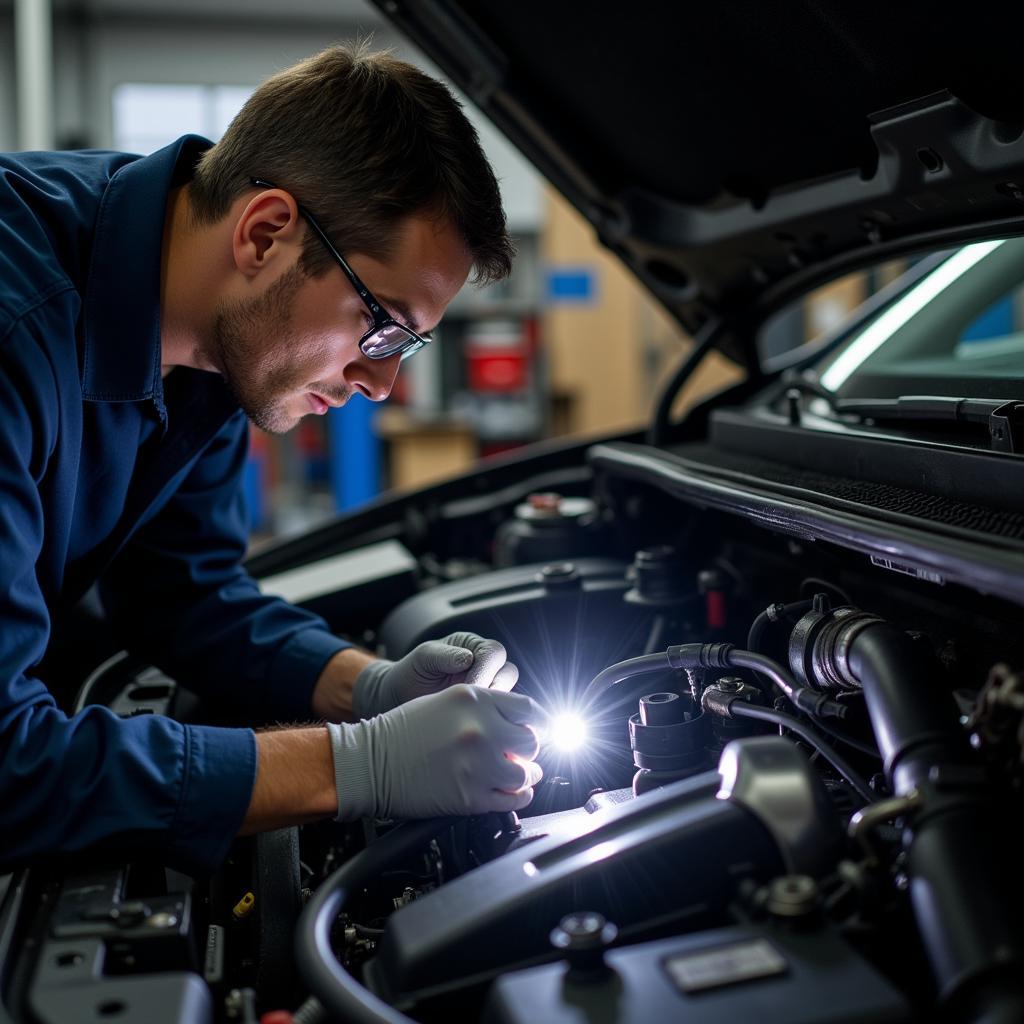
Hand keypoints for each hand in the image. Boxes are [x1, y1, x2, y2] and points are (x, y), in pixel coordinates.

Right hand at [327, 685, 544, 818]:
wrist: (370, 762)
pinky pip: (514, 799)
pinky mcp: (471, 797)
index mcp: (474, 699)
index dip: (534, 722)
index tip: (532, 730)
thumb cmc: (403, 731)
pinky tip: (512, 792)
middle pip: (532, 741)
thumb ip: (485, 707)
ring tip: (516, 774)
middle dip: (527, 749)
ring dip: (525, 775)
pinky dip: (518, 797)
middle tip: (518, 754)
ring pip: (526, 773)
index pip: (528, 709)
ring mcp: (478, 765)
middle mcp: (480, 729)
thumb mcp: (447, 700)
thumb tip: (519, 723)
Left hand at [353, 631, 518, 717]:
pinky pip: (500, 714)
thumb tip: (468, 658)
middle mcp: (484, 665)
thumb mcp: (423, 658)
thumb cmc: (411, 673)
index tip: (470, 687)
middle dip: (495, 689)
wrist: (399, 699)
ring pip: (508, 694)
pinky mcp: (485, 710)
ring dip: (497, 707)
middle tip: (475, 706)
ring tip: (475, 718)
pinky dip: (494, 721)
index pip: (494, 652)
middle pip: (507, 672)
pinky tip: (478, 729)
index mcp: (472, 646)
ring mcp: (486, 688)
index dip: (486, 669)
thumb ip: (444, 655)